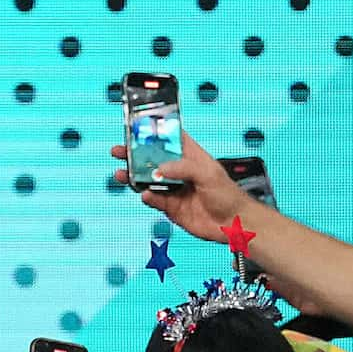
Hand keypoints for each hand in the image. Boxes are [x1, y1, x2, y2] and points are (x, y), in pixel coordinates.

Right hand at [111, 128, 248, 242]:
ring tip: (122, 173)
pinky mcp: (172, 207)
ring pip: (149, 180)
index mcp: (190, 155)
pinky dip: (147, 197)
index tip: (136, 127)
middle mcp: (179, 171)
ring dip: (134, 177)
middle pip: (152, 159)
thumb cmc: (228, 195)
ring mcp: (174, 189)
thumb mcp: (207, 173)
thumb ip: (183, 168)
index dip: (154, 132)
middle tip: (119, 151)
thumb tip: (160, 169)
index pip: (169, 138)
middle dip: (135, 155)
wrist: (234, 224)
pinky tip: (145, 194)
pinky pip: (154, 200)